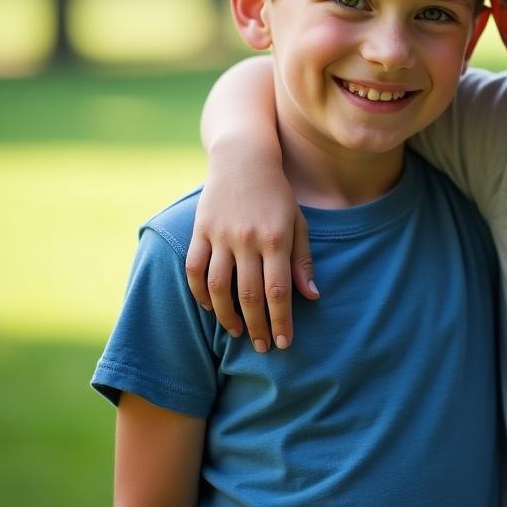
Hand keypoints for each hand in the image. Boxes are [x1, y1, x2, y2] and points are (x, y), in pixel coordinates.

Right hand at [184, 142, 317, 351]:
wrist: (244, 159)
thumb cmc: (278, 194)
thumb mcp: (298, 223)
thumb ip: (302, 260)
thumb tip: (311, 296)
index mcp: (276, 238)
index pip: (278, 290)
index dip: (280, 321)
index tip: (283, 343)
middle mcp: (248, 239)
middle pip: (248, 295)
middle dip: (257, 327)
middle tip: (263, 348)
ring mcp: (221, 235)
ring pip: (218, 287)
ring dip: (227, 316)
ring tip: (238, 333)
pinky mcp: (200, 230)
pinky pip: (195, 269)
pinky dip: (200, 293)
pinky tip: (211, 308)